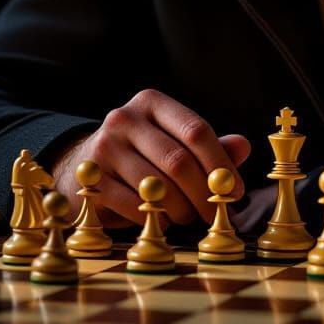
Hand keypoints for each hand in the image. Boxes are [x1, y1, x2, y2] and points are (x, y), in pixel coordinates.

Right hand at [50, 89, 251, 227]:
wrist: (80, 166)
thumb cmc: (141, 154)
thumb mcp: (174, 141)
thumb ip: (209, 145)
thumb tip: (243, 147)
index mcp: (152, 102)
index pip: (196, 130)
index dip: (220, 163)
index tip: (235, 190)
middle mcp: (125, 118)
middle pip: (178, 160)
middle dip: (203, 193)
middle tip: (215, 213)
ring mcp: (104, 147)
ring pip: (158, 186)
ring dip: (181, 209)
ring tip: (188, 216)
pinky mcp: (91, 178)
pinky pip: (134, 205)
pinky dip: (156, 218)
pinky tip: (163, 220)